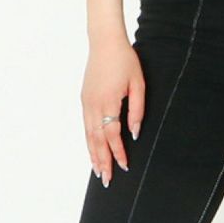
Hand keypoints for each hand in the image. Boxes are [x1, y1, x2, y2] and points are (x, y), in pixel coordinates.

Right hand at [81, 32, 144, 185]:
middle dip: (102, 161)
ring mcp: (86, 102)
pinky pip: (85, 126)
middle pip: (96, 140)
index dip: (118, 152)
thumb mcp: (138, 84)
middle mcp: (93, 105)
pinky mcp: (84, 99)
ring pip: (88, 135)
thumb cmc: (126, 61)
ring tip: (98, 171)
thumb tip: (135, 133)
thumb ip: (137, 110)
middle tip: (106, 180)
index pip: (112, 134)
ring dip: (93, 154)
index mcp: (108, 101)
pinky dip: (88, 141)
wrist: (105, 42)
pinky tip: (92, 150)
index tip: (124, 166)